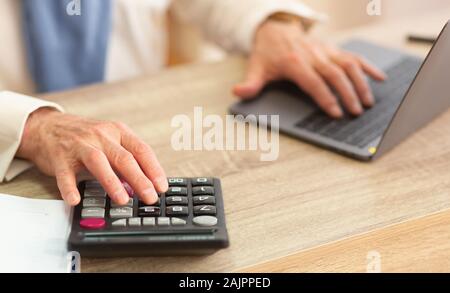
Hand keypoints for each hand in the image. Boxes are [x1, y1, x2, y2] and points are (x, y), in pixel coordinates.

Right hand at [16, 108, 167, 205]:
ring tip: (123, 199)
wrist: (48, 126)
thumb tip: (145, 185)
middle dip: (140, 179)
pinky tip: (75, 200)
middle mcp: (101, 136)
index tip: (162, 186)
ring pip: (98, 162)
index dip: (154, 169)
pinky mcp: (59, 156)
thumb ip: (126, 159)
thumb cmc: (85, 137)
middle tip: (150, 197)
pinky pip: (65, 174)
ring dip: (112, 182)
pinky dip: (70, 188)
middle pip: (124, 158)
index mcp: (118, 131)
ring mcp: (79, 145)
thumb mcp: (110, 140)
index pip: (141, 150)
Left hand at [233, 19, 386, 117]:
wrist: (275, 29)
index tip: (335, 112)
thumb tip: (238, 93)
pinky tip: (380, 78)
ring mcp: (325, 51)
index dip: (325, 97)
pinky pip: (353, 56)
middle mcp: (313, 55)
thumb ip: (250, 84)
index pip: (312, 82)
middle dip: (347, 94)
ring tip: (368, 102)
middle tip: (355, 112)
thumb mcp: (255, 68)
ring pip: (347, 65)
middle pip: (334, 74)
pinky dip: (368, 66)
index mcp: (294, 62)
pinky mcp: (332, 49)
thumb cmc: (267, 54)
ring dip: (360, 82)